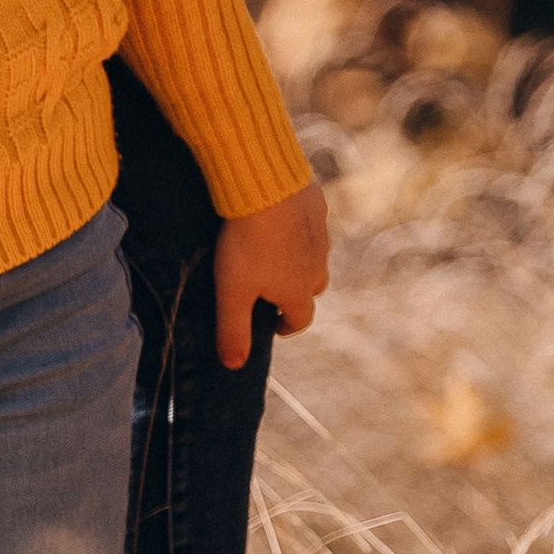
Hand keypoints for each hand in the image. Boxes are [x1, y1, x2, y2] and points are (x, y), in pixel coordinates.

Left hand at [213, 181, 330, 370]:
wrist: (265, 187)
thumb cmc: (246, 243)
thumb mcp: (232, 292)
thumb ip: (233, 330)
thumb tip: (233, 365)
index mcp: (299, 291)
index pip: (300, 319)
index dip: (286, 325)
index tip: (274, 326)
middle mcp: (317, 267)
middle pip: (311, 288)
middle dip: (294, 293)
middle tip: (271, 290)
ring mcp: (321, 236)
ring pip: (314, 256)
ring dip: (298, 259)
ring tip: (273, 254)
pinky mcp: (316, 208)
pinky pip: (310, 224)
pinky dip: (298, 228)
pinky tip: (280, 219)